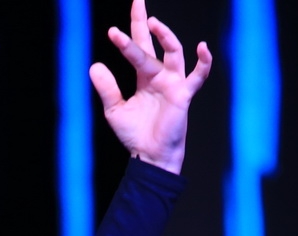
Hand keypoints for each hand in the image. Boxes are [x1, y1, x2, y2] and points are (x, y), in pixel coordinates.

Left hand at [89, 0, 210, 174]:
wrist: (149, 156)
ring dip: (165, 36)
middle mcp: (160, 75)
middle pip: (154, 42)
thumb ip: (107, 88)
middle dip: (145, 22)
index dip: (126, 36)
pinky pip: (198, 76)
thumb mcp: (115, 110)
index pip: (137, 48)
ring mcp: (174, 82)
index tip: (112, 29)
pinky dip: (203, 62)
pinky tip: (201, 48)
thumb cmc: (136, 134)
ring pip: (173, 52)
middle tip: (137, 1)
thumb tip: (94, 66)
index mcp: (144, 77)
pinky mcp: (183, 94)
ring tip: (153, 22)